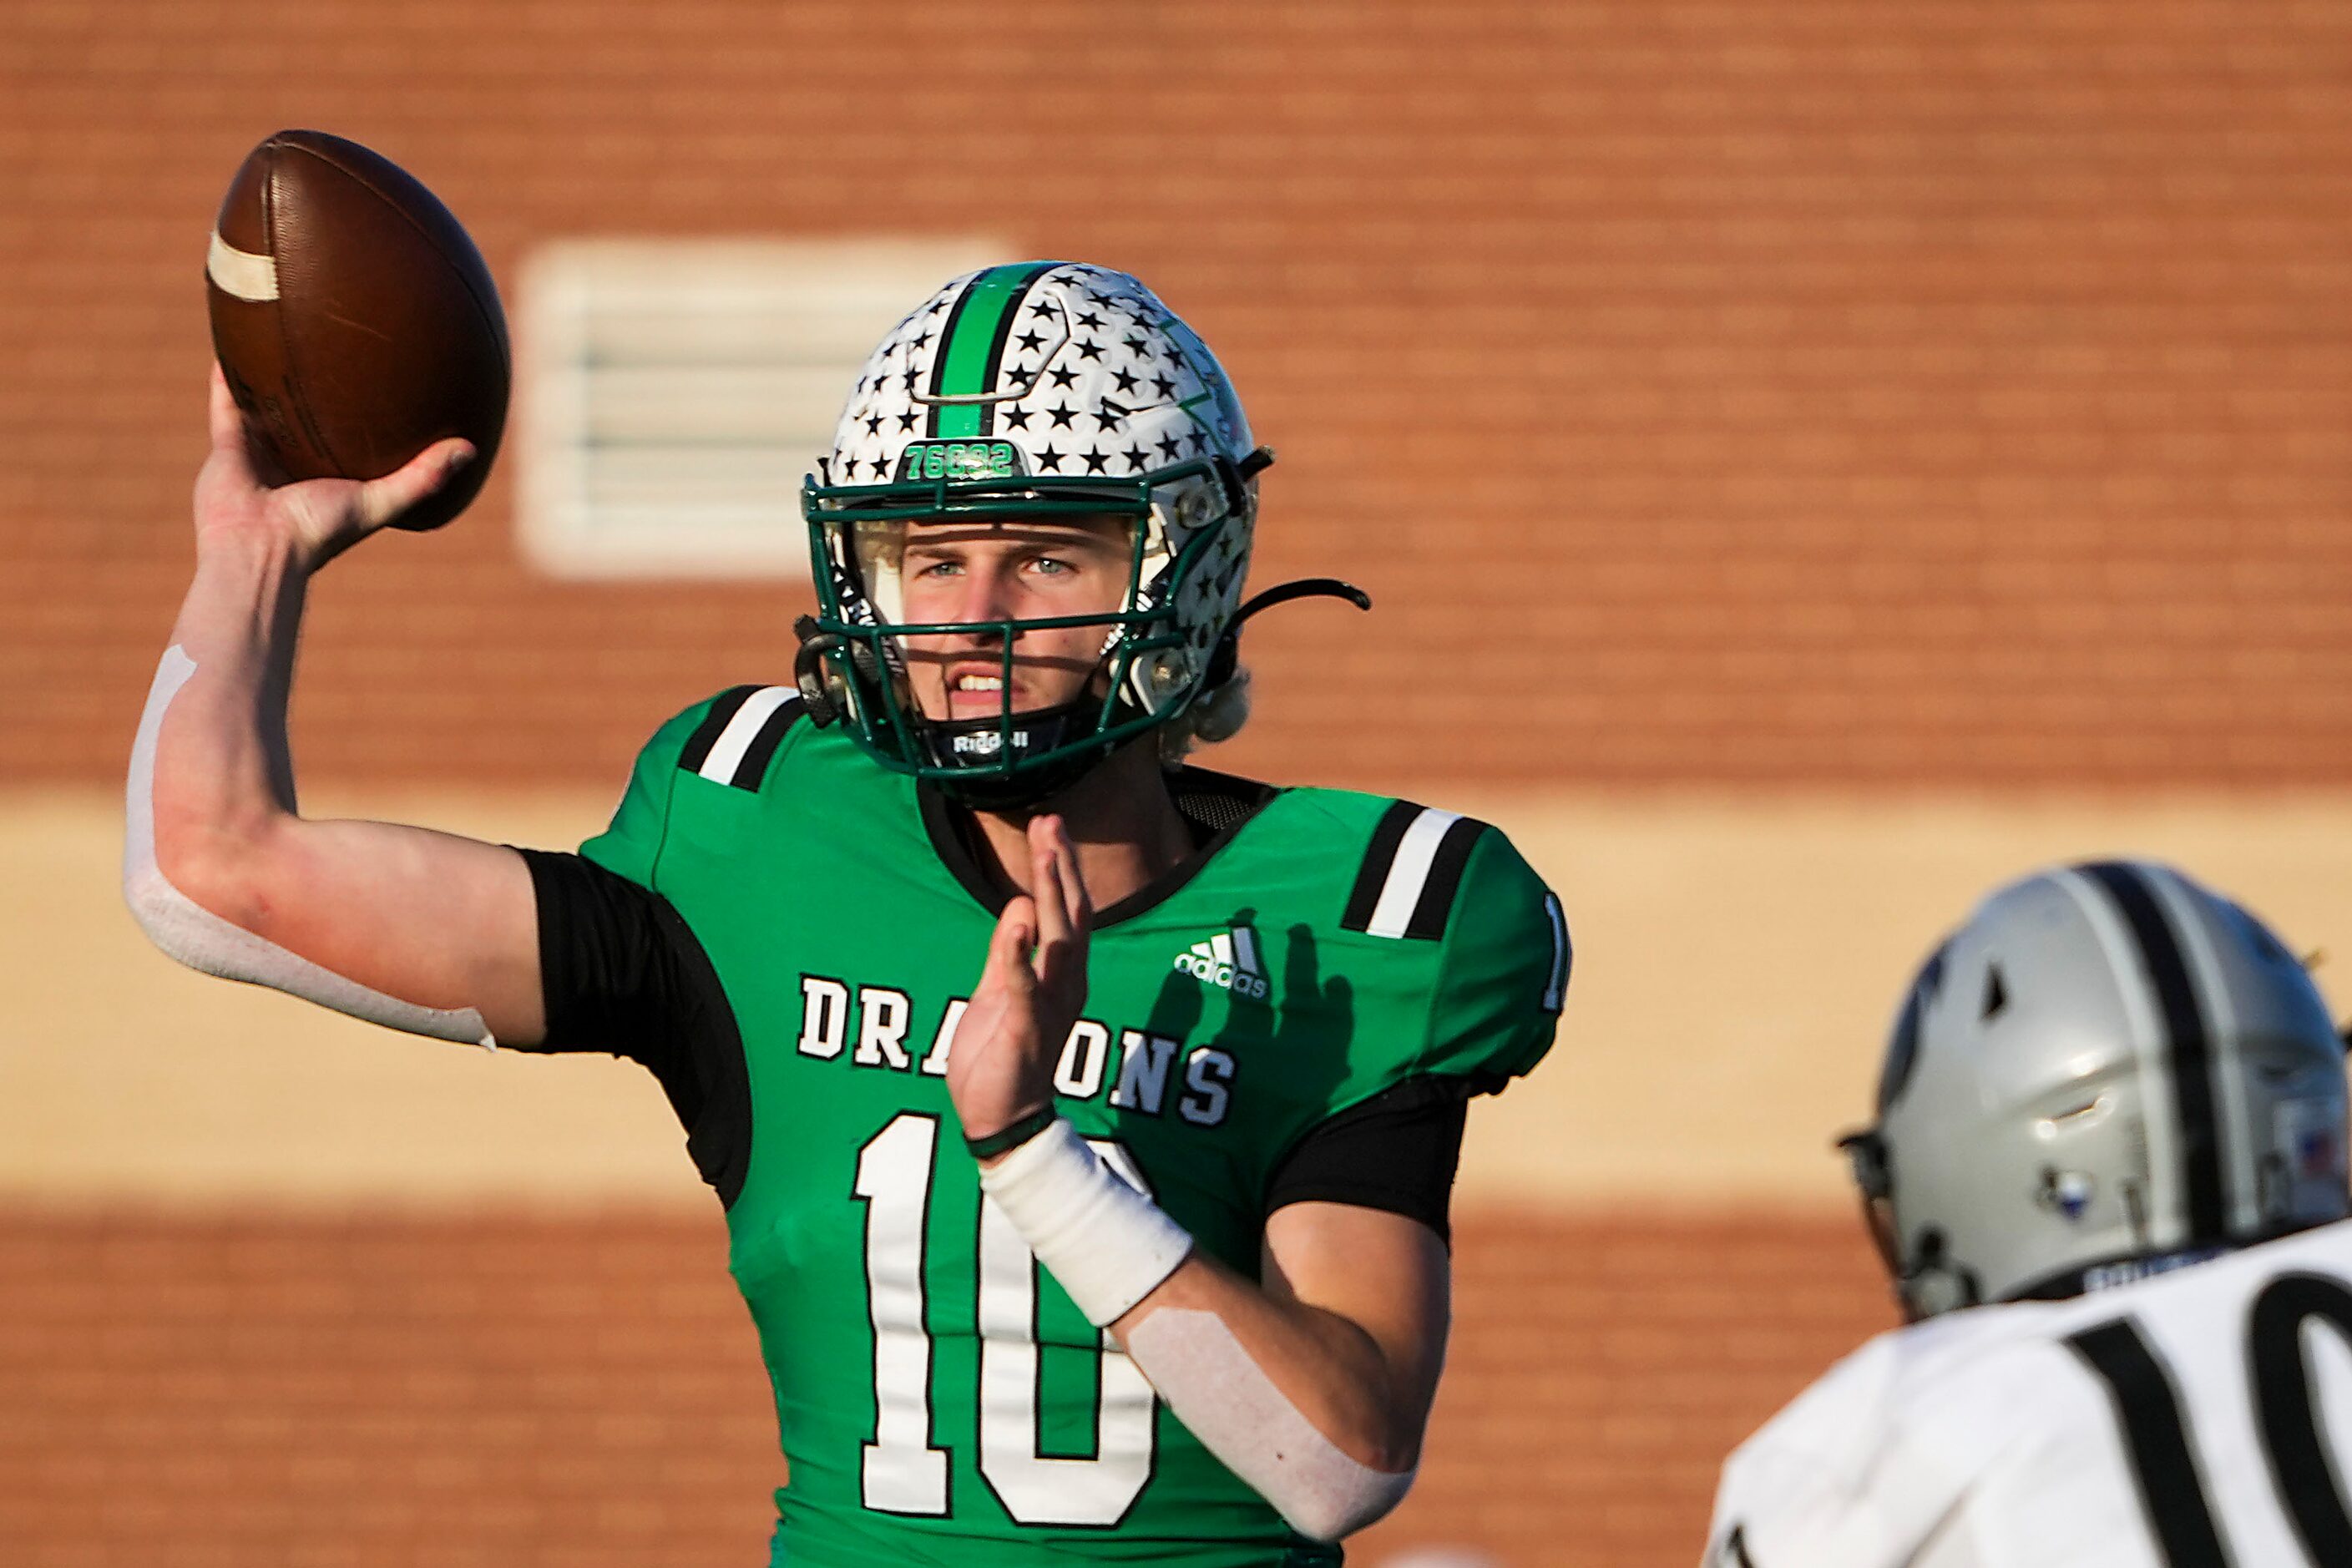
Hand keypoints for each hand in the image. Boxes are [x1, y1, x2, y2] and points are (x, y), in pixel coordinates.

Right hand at [194, 362, 472, 569]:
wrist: (257, 548)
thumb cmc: (319, 531)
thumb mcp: (378, 502)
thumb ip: (421, 478)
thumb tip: (469, 448)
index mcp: (330, 478)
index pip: (352, 442)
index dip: (368, 418)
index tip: (388, 383)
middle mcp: (296, 465)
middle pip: (308, 421)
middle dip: (319, 394)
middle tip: (337, 350)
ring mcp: (261, 454)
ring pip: (267, 408)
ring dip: (273, 379)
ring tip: (284, 339)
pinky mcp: (228, 447)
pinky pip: (228, 404)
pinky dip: (230, 378)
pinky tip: (237, 342)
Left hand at [947, 815, 1092, 1158]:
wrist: (1001, 1120)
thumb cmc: (1000, 1058)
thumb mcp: (999, 991)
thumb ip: (1008, 950)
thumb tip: (1020, 903)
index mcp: (1061, 976)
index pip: (1068, 911)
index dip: (1061, 868)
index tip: (1050, 825)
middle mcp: (1066, 986)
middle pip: (1070, 916)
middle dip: (1060, 868)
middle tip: (1051, 821)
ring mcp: (1049, 1007)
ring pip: (1058, 943)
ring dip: (1051, 896)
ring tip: (1045, 853)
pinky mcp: (1025, 1029)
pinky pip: (1024, 987)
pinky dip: (1019, 953)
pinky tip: (1017, 918)